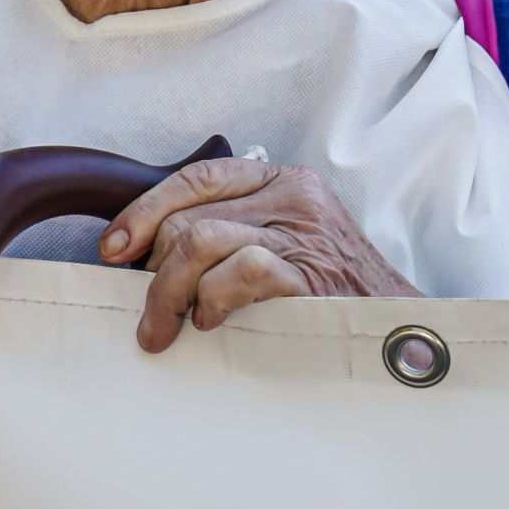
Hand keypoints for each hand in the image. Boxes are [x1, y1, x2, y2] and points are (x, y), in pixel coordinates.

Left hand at [99, 155, 415, 352]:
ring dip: (168, 292)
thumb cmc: (330, 297)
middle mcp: (293, 196)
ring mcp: (303, 232)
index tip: (111, 248)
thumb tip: (148, 254)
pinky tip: (212, 324)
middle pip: (188, 216)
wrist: (397, 331)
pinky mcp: (310, 272)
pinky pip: (238, 271)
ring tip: (165, 328)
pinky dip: (212, 300)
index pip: (196, 178)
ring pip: (200, 240)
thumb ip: (232, 232)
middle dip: (153, 269)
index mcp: (281, 181)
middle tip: (150, 313)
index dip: (143, 211)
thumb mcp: (284, 246)